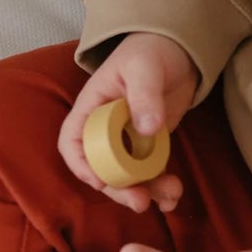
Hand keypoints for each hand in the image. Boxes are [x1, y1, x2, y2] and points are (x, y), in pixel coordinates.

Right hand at [59, 33, 199, 212]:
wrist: (179, 49)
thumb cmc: (151, 50)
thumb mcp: (145, 67)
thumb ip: (145, 95)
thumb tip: (147, 129)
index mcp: (92, 109)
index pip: (72, 141)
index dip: (81, 165)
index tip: (99, 182)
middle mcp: (105, 129)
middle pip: (101, 167)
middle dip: (118, 189)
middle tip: (140, 202)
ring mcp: (127, 139)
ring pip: (127, 175)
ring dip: (145, 191)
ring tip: (168, 199)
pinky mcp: (149, 145)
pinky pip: (150, 172)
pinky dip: (161, 186)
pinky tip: (174, 196)